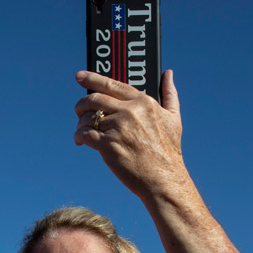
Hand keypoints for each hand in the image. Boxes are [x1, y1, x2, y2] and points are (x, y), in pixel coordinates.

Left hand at [73, 70, 188, 199]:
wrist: (163, 179)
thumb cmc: (169, 151)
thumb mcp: (174, 118)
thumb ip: (170, 93)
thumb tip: (167, 74)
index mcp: (143, 102)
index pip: (112, 84)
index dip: (92, 78)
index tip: (80, 77)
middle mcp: (130, 111)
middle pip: (94, 98)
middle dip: (82, 104)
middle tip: (79, 110)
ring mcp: (118, 128)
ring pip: (87, 117)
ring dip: (80, 122)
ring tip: (82, 129)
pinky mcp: (108, 145)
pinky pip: (84, 133)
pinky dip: (78, 136)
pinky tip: (80, 140)